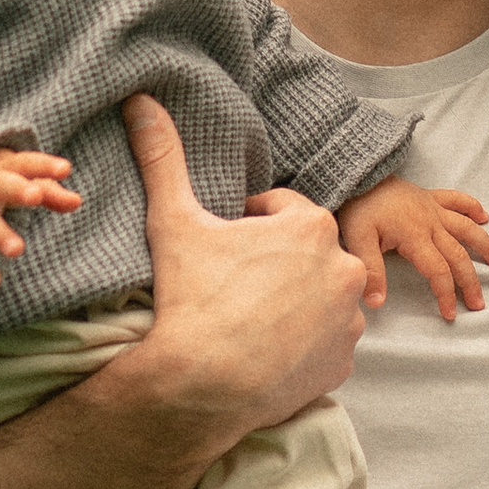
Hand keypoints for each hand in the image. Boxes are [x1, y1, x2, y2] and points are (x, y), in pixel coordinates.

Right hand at [0, 146, 80, 284]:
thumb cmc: (1, 182)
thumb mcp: (26, 183)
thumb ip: (51, 193)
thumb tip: (78, 201)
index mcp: (3, 165)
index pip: (26, 163)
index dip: (45, 165)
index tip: (66, 169)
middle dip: (17, 189)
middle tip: (36, 197)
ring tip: (17, 251)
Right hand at [117, 99, 375, 450]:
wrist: (200, 386)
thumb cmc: (192, 299)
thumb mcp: (175, 222)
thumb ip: (163, 158)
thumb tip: (140, 102)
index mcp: (312, 227)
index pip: (282, 210)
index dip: (249, 224)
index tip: (225, 245)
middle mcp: (345, 267)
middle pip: (306, 254)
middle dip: (276, 262)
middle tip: (234, 283)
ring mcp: (348, 320)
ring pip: (321, 297)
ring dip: (295, 301)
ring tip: (251, 317)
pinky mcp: (343, 363)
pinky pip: (326, 344)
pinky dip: (304, 344)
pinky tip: (268, 349)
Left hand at [335, 180, 488, 325]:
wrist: (358, 175)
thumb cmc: (358, 208)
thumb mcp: (358, 241)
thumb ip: (371, 271)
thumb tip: (377, 302)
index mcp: (415, 236)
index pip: (438, 271)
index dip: (446, 294)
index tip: (450, 314)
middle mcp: (431, 222)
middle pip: (458, 255)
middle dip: (471, 281)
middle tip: (479, 303)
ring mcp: (433, 208)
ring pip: (467, 228)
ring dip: (485, 245)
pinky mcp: (430, 196)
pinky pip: (457, 199)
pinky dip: (472, 207)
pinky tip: (484, 217)